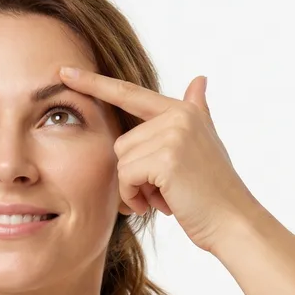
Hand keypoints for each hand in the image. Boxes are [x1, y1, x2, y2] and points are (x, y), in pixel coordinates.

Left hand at [60, 68, 259, 252]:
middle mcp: (178, 116)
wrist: (232, 222)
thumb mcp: (205, 143)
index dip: (95, 83)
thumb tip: (199, 78)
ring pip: (121, 160)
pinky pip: (126, 176)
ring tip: (166, 197)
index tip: (63, 72)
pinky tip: (162, 204)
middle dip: (134, 174)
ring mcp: (173, 134)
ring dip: (136, 188)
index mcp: (182, 111)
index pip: (129, 93)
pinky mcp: (166, 157)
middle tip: (163, 191)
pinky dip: (136, 196)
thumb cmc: (213, 191)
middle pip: (121, 142)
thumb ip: (196, 111)